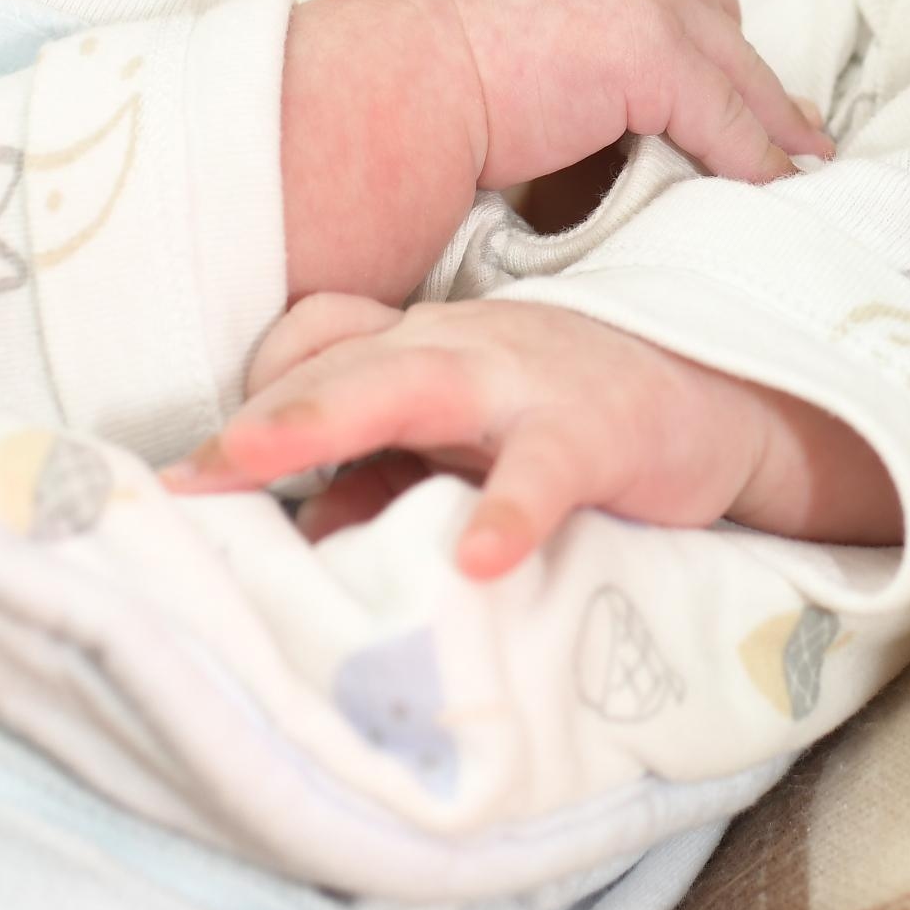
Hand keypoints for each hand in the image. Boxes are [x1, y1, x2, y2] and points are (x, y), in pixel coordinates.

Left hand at [172, 292, 902, 577]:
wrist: (731, 404)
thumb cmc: (582, 425)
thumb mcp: (471, 450)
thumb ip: (386, 480)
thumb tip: (299, 543)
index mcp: (423, 348)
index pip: (317, 347)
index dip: (251, 398)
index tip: (179, 475)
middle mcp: (459, 347)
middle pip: (341, 362)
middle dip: (257, 413)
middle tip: (180, 471)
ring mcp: (526, 379)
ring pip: (416, 385)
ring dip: (332, 422)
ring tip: (259, 459)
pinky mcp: (599, 428)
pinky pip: (542, 470)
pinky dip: (506, 512)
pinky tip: (474, 562)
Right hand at [279, 0, 828, 307]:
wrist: (385, 94)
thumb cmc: (416, 93)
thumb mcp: (507, 49)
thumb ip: (566, 60)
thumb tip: (598, 111)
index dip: (720, 36)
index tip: (751, 85)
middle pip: (724, 19)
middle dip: (761, 81)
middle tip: (800, 135)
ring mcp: (640, 1)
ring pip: (737, 72)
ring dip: (774, 125)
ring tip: (803, 171)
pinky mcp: (651, 57)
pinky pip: (726, 119)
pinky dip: (755, 160)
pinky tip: (773, 193)